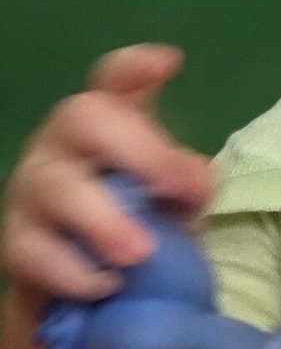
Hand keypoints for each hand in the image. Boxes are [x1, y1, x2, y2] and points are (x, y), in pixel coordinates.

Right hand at [2, 45, 213, 302]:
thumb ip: (188, 182)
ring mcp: (32, 188)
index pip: (113, 77)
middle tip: (172, 186)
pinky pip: (34, 250)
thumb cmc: (137, 218)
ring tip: (140, 253)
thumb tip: (195, 181)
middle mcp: (63, 142)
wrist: (86, 286)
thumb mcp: (171, 198)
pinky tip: (105, 286)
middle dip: (133, 148)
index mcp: (107, 120)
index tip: (168, 62)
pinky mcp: (15, 241)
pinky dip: (73, 270)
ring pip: (56, 188)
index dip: (136, 66)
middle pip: (81, 118)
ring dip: (103, 220)